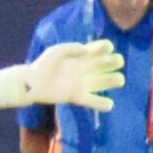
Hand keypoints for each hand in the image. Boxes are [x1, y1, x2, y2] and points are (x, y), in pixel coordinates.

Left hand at [0, 40, 126, 111]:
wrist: (32, 84)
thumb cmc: (43, 65)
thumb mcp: (56, 51)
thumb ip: (71, 48)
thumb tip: (87, 50)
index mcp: (79, 56)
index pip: (97, 50)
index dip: (105, 48)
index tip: (109, 47)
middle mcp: (83, 69)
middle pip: (104, 65)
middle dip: (113, 62)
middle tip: (118, 62)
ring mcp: (80, 83)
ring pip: (101, 82)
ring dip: (112, 81)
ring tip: (120, 80)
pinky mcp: (76, 96)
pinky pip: (92, 101)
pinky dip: (101, 104)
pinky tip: (110, 105)